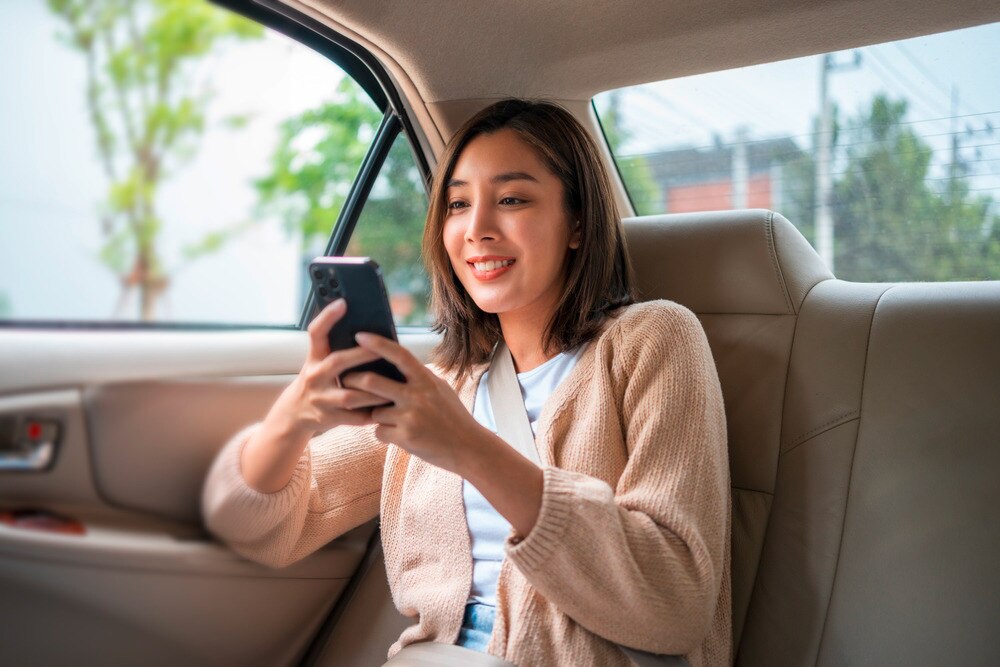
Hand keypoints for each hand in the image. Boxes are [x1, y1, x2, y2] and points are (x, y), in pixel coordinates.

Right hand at [275, 299, 392, 435]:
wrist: (294, 413)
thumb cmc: (318, 380)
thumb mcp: (319, 362)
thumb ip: (336, 349)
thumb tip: (370, 332)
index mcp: (314, 358)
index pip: (316, 333)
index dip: (327, 317)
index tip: (343, 302)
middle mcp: (314, 376)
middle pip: (337, 362)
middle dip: (361, 355)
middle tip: (382, 348)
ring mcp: (320, 399)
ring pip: (351, 395)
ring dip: (374, 391)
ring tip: (394, 385)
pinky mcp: (328, 418)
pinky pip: (355, 417)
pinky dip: (372, 413)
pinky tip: (388, 408)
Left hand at [342, 332, 486, 473]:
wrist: (468, 447)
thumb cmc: (453, 416)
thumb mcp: (440, 389)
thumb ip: (419, 377)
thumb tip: (396, 362)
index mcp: (426, 380)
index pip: (399, 355)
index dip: (377, 344)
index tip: (360, 336)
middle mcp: (417, 396)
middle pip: (372, 382)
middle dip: (353, 380)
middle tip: (345, 379)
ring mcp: (410, 417)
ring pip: (374, 411)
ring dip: (377, 415)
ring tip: (394, 421)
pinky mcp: (405, 438)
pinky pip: (379, 432)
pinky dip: (384, 433)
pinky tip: (399, 436)